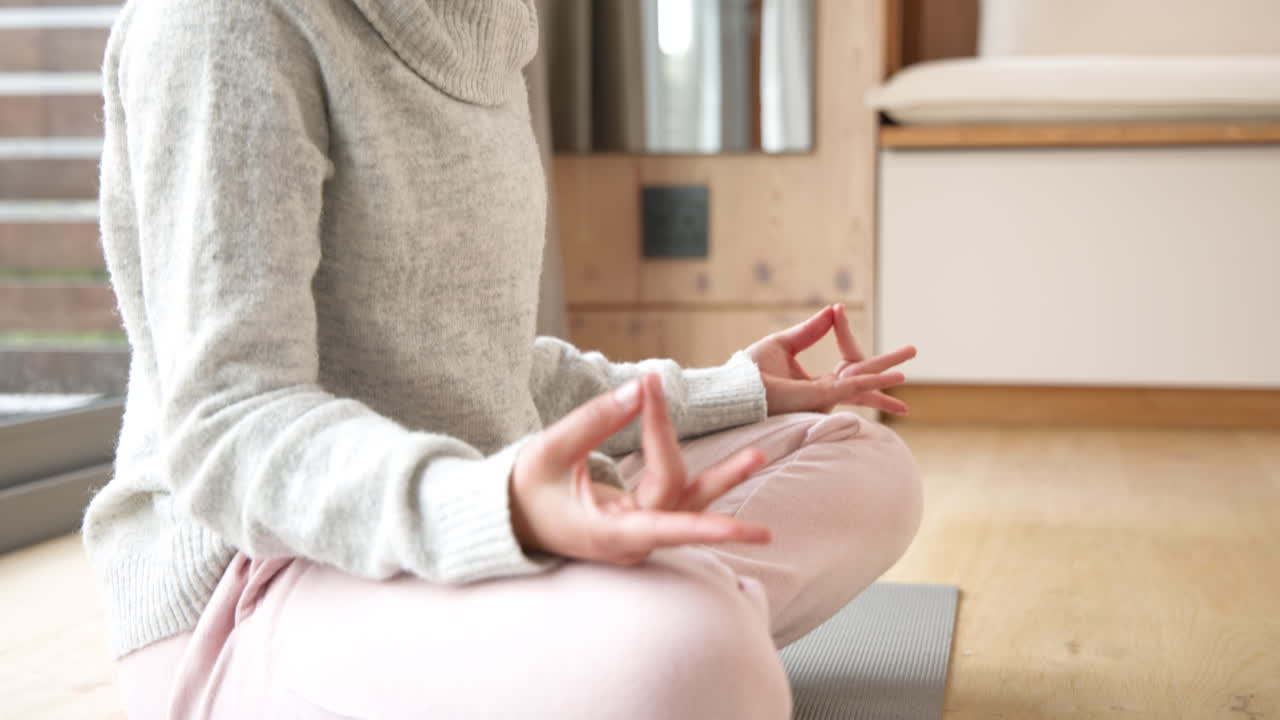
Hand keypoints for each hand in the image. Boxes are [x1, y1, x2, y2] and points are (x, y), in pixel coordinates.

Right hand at [510, 373, 769, 564]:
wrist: (511, 518)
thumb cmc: (525, 489)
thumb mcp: (549, 450)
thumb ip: (595, 420)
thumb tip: (641, 388)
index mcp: (607, 534)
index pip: (663, 527)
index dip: (703, 529)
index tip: (737, 526)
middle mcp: (632, 540)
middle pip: (677, 496)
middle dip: (674, 443)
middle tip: (675, 401)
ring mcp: (642, 532)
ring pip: (692, 503)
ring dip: (726, 478)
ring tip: (760, 454)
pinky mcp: (647, 518)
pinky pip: (685, 498)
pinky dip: (710, 478)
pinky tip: (743, 463)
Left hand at [745, 303, 916, 415]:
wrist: (735, 389)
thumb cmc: (750, 374)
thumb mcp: (782, 345)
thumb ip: (809, 331)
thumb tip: (832, 309)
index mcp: (818, 382)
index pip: (848, 362)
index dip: (847, 334)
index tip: (840, 310)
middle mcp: (824, 393)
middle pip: (864, 375)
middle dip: (888, 365)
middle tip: (913, 350)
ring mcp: (823, 398)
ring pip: (862, 384)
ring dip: (886, 376)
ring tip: (907, 371)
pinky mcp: (817, 398)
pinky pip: (849, 388)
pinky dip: (870, 382)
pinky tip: (890, 377)